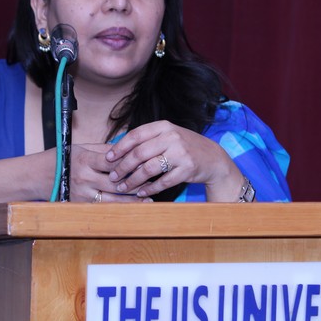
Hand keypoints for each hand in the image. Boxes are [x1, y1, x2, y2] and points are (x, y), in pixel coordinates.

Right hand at [68, 144, 151, 202]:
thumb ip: (106, 150)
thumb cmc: (65, 158)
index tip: (146, 163)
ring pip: (112, 199)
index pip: (112, 162)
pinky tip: (134, 208)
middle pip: (115, 182)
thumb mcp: (83, 148)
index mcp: (85, 160)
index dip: (130, 163)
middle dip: (135, 183)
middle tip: (153, 182)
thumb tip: (129, 148)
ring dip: (132, 200)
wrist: (39, 175)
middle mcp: (84, 178)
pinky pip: (104, 208)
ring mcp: (82, 194)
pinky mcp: (81, 205)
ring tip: (149, 199)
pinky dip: (120, 208)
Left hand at [105, 120, 242, 200]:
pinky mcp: (187, 170)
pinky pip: (162, 182)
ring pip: (148, 169)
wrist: (213, 158)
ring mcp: (180, 154)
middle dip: (122, 167)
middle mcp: (172, 138)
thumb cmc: (184, 147)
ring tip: (123, 187)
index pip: (136, 135)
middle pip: (139, 153)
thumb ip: (147, 140)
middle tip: (113, 176)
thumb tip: (116, 151)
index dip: (119, 147)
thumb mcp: (168, 136)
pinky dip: (149, 189)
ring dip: (133, 181)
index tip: (107, 158)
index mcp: (164, 127)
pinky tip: (141, 193)